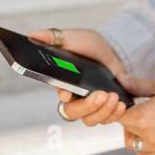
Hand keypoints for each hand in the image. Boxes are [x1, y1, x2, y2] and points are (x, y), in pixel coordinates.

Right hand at [25, 27, 154, 126]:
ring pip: (90, 120)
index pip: (57, 94)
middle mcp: (73, 98)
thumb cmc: (87, 45)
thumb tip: (32, 35)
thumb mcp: (70, 37)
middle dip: (87, 106)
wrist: (111, 51)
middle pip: (73, 113)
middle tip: (101, 94)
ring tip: (113, 97)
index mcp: (61, 82)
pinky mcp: (105, 108)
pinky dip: (115, 114)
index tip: (67, 92)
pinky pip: (107, 120)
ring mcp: (89, 105)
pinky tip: (121, 104)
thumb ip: (51, 36)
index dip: (62, 95)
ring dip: (103, 111)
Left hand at [120, 76, 154, 154]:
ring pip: (136, 148)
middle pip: (126, 133)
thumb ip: (138, 86)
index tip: (126, 99)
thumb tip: (120, 80)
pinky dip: (147, 147)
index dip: (121, 106)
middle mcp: (151, 138)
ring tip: (146, 121)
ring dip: (136, 136)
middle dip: (128, 121)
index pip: (119, 116)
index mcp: (145, 119)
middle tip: (138, 108)